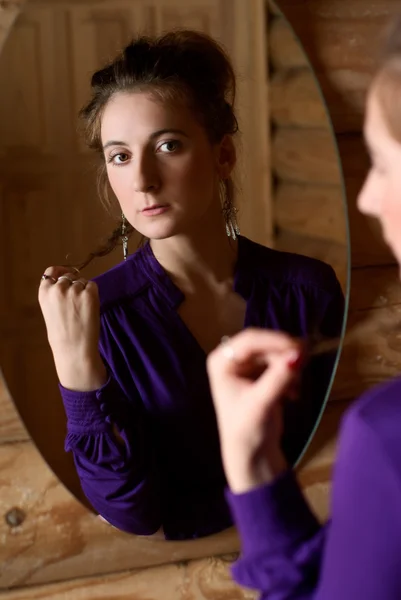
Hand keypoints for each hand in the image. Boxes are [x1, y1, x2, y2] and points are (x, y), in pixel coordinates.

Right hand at [38, 266, 106, 390]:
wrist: (74, 348)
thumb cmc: (61, 334)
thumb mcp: (50, 311)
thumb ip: (55, 295)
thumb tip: (68, 282)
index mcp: (44, 293)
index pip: (51, 272)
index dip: (60, 271)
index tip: (66, 274)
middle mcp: (58, 288)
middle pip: (69, 276)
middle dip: (74, 284)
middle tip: (77, 301)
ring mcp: (74, 290)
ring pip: (82, 281)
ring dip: (84, 290)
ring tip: (82, 309)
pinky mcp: (89, 294)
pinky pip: (92, 286)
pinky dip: (93, 294)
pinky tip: (89, 308)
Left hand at [207, 328, 302, 492]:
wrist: (252, 455)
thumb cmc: (248, 431)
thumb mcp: (262, 403)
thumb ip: (279, 378)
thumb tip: (298, 355)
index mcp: (221, 362)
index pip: (250, 340)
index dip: (275, 341)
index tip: (299, 348)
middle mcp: (232, 359)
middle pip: (265, 344)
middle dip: (284, 355)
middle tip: (305, 365)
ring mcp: (247, 365)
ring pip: (275, 353)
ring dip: (289, 368)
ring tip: (294, 390)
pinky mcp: (261, 374)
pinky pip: (281, 363)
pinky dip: (290, 375)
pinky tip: (293, 395)